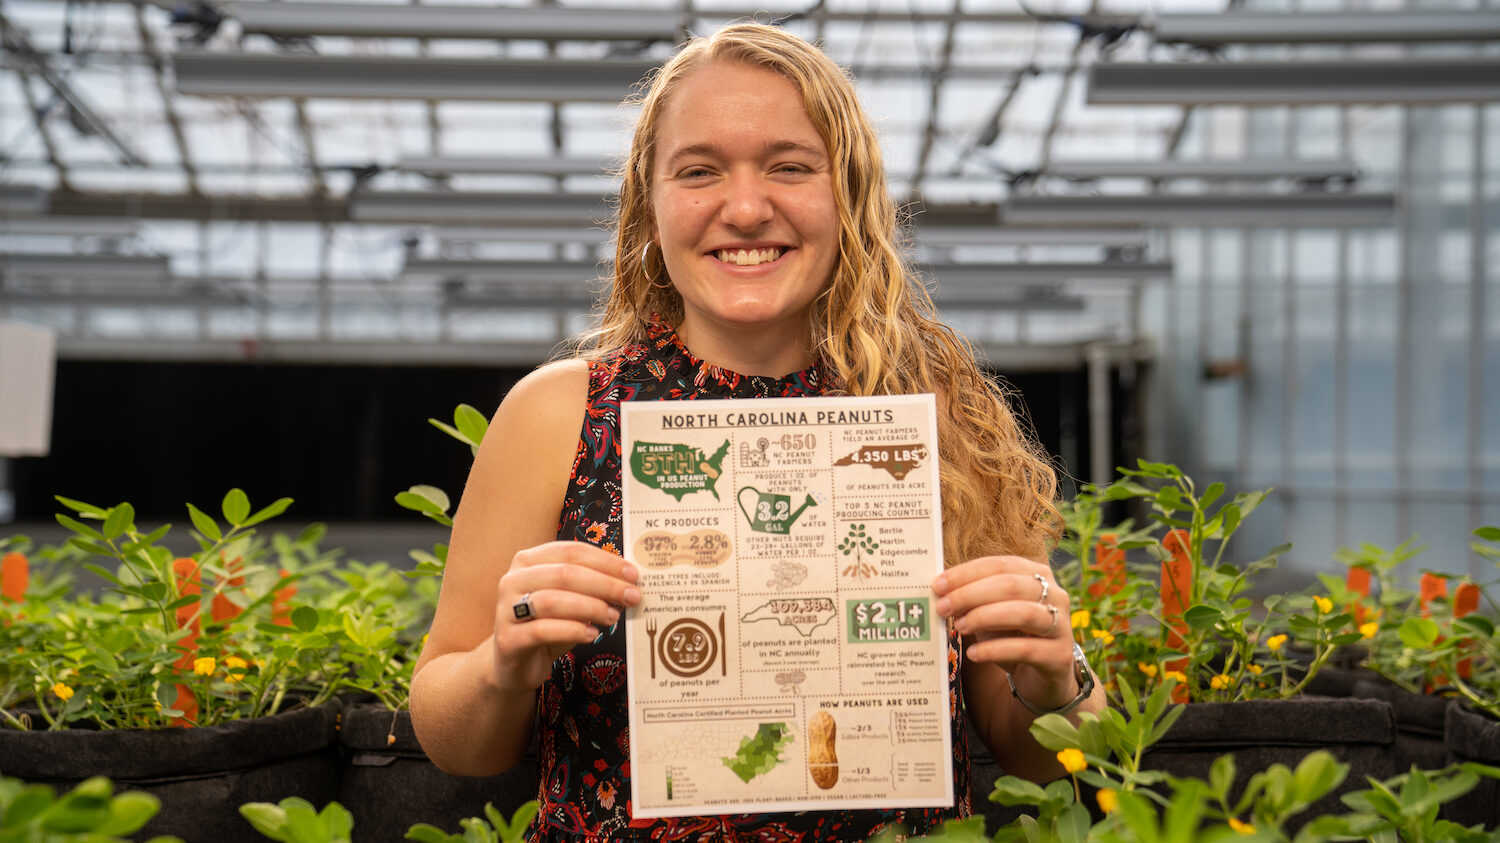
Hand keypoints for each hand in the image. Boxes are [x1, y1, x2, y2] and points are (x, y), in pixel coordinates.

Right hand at [490, 541, 641, 692]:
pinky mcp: (507, 639)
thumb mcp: (568, 600)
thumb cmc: (546, 625)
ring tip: (613, 616)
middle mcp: (513, 579)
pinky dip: (572, 630)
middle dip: (604, 584)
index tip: (633, 574)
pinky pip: (543, 630)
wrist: (514, 664)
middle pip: (564, 573)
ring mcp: (506, 609)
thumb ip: (590, 586)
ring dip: (591, 607)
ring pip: (553, 600)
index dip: (605, 561)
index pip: (571, 551)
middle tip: (631, 596)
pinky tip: (592, 634)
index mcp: (528, 561)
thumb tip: (628, 580)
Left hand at [933, 555, 1079, 710]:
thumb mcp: (989, 614)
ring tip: (958, 626)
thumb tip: (941, 593)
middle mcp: (1056, 595)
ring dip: (985, 617)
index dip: (967, 573)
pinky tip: (974, 654)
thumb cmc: (1012, 638)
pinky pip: (1026, 649)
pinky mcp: (1060, 657)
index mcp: (1038, 575)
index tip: (938, 585)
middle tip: (943, 606)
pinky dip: (995, 649)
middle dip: (971, 594)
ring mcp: (1062, 626)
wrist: (1041, 679)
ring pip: (1023, 613)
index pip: (1000, 564)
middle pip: (1011, 585)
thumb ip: (971, 601)